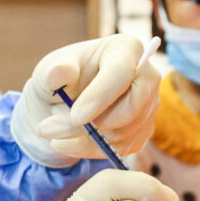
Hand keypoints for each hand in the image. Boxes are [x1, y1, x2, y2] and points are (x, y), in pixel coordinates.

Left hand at [10, 35, 160, 167]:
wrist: (68, 100)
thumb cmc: (62, 78)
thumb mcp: (50, 69)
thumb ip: (53, 71)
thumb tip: (58, 73)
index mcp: (126, 49)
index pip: (120, 74)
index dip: (99, 97)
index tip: (74, 118)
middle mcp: (147, 76)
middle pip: (131, 109)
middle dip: (92, 126)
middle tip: (49, 130)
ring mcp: (149, 104)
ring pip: (124, 133)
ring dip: (85, 141)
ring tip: (54, 134)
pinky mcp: (144, 128)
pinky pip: (124, 148)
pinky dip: (93, 150)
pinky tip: (70, 143)